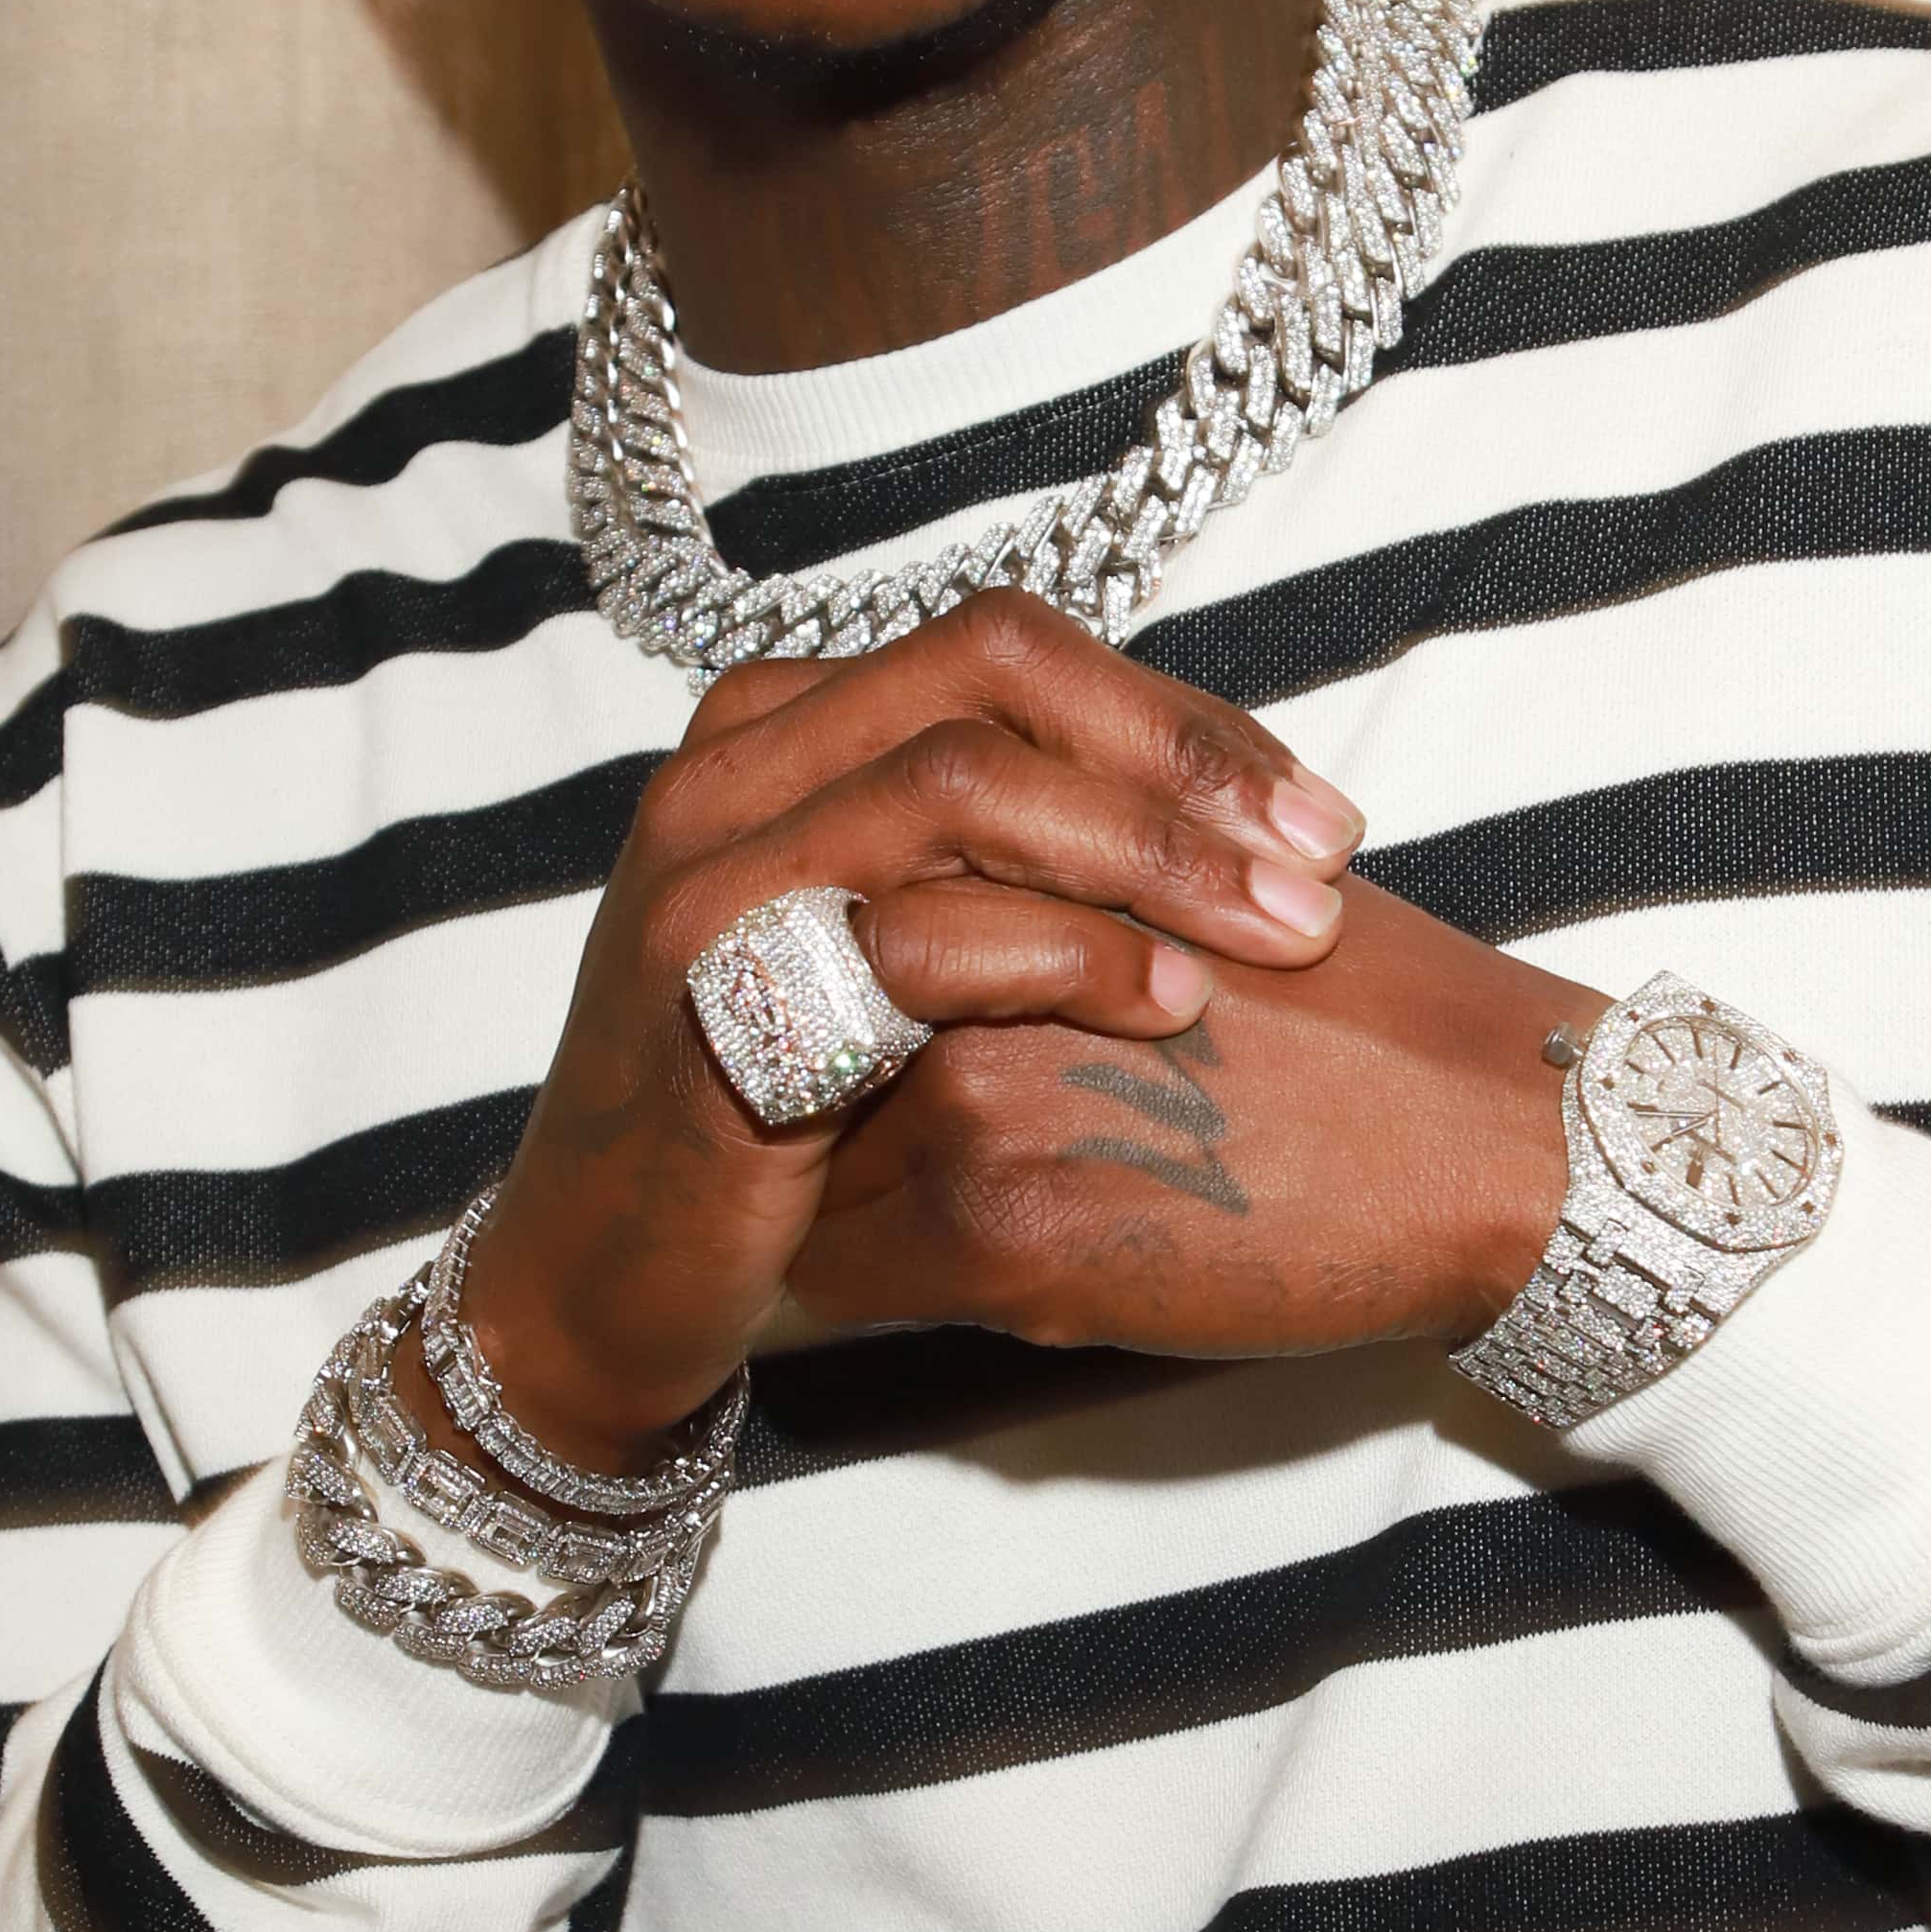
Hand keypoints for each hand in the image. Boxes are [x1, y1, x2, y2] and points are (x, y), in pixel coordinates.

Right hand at [452, 593, 1366, 1459]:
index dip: (1178, 718)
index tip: (1316, 812)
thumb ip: (1003, 854)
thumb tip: (1217, 805)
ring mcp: (709, 878)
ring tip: (1282, 932)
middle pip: (989, 676)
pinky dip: (1065, 957)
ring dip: (1150, 850)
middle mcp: (731, 772)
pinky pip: (913, 938)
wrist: (604, 1280)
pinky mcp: (715, 1004)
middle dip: (1182, 762)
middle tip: (1326, 857)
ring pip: (957, 782)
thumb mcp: (895, 949)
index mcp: (780, 729)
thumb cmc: (787, 1117)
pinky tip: (1174, 1008)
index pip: (1008, 650)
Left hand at [789, 875, 1604, 1364]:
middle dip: (801, 1081)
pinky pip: (847, 1269)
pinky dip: (867, 1274)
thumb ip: (1044, 888)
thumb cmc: (1365, 1008)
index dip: (822, 977)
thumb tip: (935, 918)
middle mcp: (963, 972)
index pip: (824, 920)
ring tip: (880, 1200)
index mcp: (1009, 867)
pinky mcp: (1000, 1239)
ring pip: (798, 1158)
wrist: (1483, 1138)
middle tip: (831, 1118)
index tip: (831, 1022)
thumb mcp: (1188, 887)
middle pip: (789, 1035)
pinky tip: (942, 1267)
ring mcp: (969, 1105)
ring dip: (821, 1186)